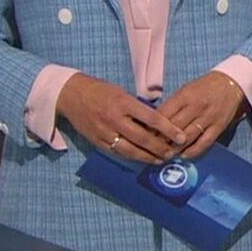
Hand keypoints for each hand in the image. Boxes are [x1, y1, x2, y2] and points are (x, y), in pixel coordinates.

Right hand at [56, 74, 189, 163]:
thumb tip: (159, 122)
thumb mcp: (122, 93)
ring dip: (148, 157)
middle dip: (161, 148)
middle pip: (143, 138)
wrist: (70, 95)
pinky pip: (117, 152)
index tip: (181, 137)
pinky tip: (142, 159)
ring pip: (130, 150)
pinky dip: (132, 157)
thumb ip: (138, 108)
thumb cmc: (100, 91)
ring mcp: (104, 131)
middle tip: (173, 153)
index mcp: (124, 103)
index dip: (168, 130)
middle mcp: (115, 118)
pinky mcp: (97, 141)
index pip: (152, 119)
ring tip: (160, 160)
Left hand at [156, 71, 248, 161]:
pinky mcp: (218, 127)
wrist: (232, 83)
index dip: (152, 127)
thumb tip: (156, 123)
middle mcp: (196, 107)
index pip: (164, 114)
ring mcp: (208, 118)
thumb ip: (172, 105)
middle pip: (174, 128)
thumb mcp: (185, 90)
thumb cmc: (205, 87)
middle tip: (152, 149)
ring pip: (187, 137)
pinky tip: (184, 155)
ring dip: (174, 148)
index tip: (145, 135)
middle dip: (161, 140)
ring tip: (165, 155)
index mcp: (185, 96)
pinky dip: (192, 151)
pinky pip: (204, 143)